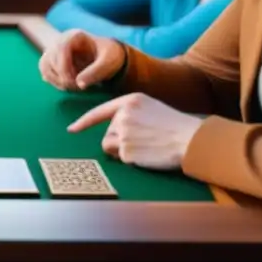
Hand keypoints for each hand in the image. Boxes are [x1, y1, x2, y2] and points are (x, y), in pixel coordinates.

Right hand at [38, 29, 125, 90]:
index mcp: (74, 36)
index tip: (75, 82)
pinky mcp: (51, 60)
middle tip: (79, 88)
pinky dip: (53, 81)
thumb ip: (96, 72)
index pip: (61, 48)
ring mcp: (54, 49)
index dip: (64, 67)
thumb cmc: (109, 57)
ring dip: (57, 80)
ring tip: (75, 87)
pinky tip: (67, 86)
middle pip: (52, 58)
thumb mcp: (108, 63)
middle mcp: (61, 40)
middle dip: (63, 77)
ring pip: (45, 65)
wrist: (106, 57)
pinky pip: (45, 70)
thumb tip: (79, 83)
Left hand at [67, 93, 201, 170]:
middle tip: (145, 140)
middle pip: (106, 134)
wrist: (190, 139)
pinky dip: (132, 160)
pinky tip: (147, 154)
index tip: (71, 129)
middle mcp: (123, 115)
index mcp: (129, 101)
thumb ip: (128, 113)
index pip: (99, 112)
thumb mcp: (150, 108)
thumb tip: (109, 130)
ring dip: (123, 151)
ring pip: (110, 147)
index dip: (83, 122)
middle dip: (120, 141)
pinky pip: (121, 159)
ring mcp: (123, 133)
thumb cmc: (173, 125)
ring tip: (146, 146)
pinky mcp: (127, 150)